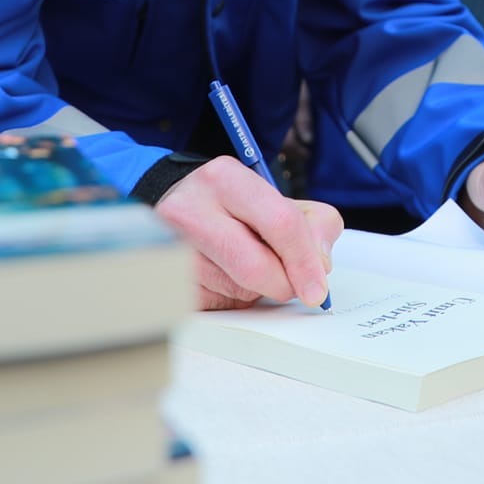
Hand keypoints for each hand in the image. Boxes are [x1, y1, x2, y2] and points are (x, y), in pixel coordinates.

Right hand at [154, 157, 342, 310]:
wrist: (180, 208)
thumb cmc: (234, 207)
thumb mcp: (280, 200)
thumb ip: (316, 225)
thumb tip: (320, 264)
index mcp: (225, 178)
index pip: (280, 222)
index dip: (305, 261)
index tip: (318, 289)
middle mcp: (190, 209)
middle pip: (254, 266)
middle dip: (282, 283)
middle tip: (290, 283)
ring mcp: (170, 247)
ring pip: (235, 290)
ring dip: (254, 290)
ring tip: (245, 263)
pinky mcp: (164, 280)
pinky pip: (215, 304)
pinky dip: (231, 298)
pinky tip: (226, 275)